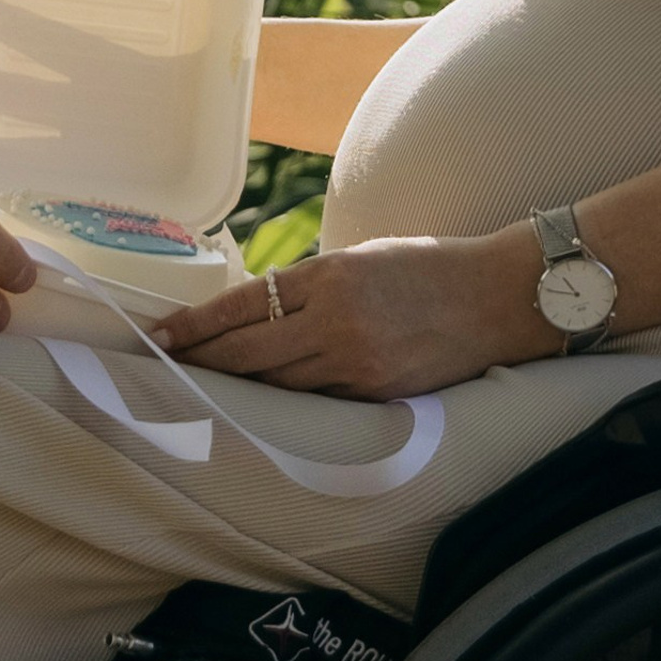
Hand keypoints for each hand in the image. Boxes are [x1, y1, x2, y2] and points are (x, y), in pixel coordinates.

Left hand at [152, 228, 549, 400]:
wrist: (498, 296)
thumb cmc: (426, 265)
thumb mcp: (360, 258)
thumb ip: (312, 285)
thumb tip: (260, 309)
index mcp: (329, 277)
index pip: (244, 305)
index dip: (198, 325)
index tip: (162, 335)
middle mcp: (338, 322)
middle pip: (251, 352)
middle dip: (204, 360)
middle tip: (166, 365)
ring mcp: (360, 365)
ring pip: (281, 385)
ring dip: (240, 386)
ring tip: (204, 385)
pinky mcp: (381, 395)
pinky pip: (321, 402)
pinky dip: (288, 401)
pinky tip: (264, 401)